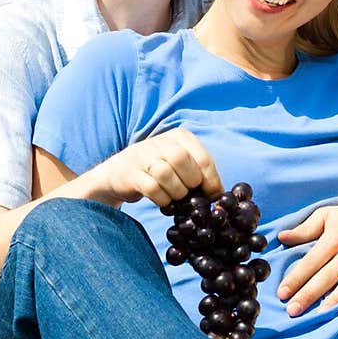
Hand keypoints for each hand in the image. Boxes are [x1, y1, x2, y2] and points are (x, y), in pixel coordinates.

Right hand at [96, 128, 222, 209]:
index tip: (212, 195)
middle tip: (189, 194)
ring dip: (176, 192)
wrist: (118, 173)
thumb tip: (219, 195)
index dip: (211, 180)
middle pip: (183, 161)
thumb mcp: (180, 164)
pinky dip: (162, 199)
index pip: (202, 158)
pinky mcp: (131, 173)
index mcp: (180, 137)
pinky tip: (163, 201)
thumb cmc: (158, 170)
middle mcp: (161, 142)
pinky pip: (152, 188)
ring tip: (175, 197)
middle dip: (191, 183)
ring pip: (166, 174)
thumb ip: (199, 173)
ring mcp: (143, 156)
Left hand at [276, 195, 337, 315]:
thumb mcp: (326, 215)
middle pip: (327, 277)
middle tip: (293, 310)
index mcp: (335, 238)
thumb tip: (282, 237)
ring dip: (334, 301)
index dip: (296, 278)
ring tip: (318, 315)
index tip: (282, 293)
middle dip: (309, 295)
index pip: (312, 261)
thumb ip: (304, 229)